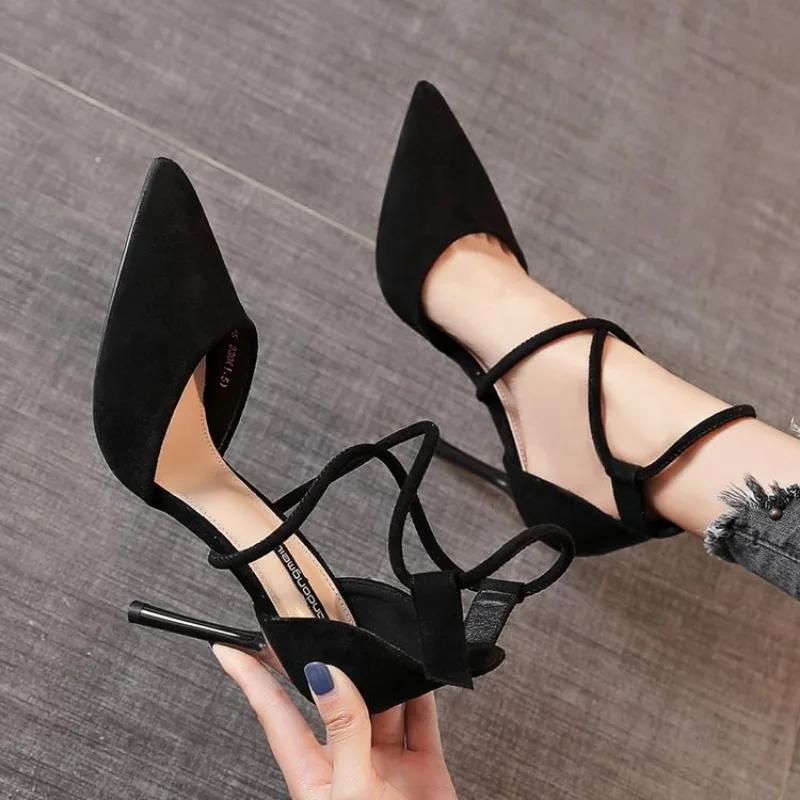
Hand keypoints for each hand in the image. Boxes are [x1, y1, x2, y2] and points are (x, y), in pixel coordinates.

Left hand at [213, 645, 457, 799]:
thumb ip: (344, 732)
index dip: (250, 679)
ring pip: (382, 704)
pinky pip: (422, 721)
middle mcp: (348, 765)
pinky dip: (422, 694)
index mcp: (314, 777)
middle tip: (326, 624)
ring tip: (380, 644)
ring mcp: (385, 767)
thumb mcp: (352, 793)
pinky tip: (418, 672)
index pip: (274, 715)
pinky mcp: (422, 770)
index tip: (230, 646)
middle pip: (334, 700)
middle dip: (331, 664)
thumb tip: (326, 678)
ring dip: (383, 675)